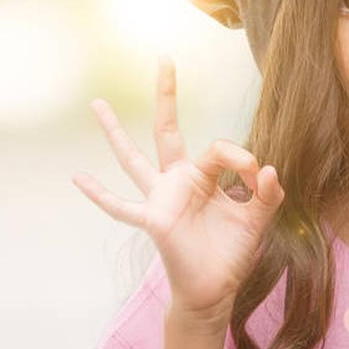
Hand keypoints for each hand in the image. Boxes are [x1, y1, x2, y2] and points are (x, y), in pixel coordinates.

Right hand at [72, 55, 285, 330]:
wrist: (215, 289)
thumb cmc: (231, 252)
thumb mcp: (257, 219)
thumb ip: (268, 194)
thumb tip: (270, 168)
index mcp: (204, 175)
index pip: (220, 149)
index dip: (243, 161)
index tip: (260, 180)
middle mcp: (178, 180)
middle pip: (168, 129)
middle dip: (166, 95)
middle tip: (164, 59)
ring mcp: (161, 198)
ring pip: (134, 159)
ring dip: (116, 132)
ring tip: (97, 104)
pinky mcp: (154, 221)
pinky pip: (121, 207)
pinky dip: (100, 195)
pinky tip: (77, 178)